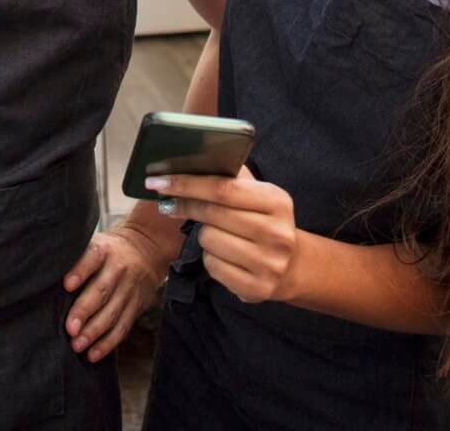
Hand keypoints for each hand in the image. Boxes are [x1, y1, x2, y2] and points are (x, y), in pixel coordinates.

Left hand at [60, 221, 171, 361]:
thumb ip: (73, 257)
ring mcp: (128, 289)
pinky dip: (108, 343)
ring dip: (94, 332)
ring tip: (77, 346)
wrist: (146, 250)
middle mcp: (118, 269)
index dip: (80, 271)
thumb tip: (41, 274)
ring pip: (112, 313)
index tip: (66, 285)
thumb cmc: (106, 252)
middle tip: (70, 329)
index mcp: (103, 251)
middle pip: (101, 291)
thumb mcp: (93, 243)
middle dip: (85, 311)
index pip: (92, 258)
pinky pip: (122, 328)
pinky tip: (93, 354)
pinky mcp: (136, 307)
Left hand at [151, 167, 299, 304]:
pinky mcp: (257, 288)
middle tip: (168, 203)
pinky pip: (212, 266)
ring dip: (203, 236)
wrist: (291, 266)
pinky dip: (210, 258)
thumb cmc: (263, 222)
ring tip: (215, 234)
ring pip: (209, 240)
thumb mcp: (258, 196)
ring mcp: (269, 263)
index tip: (158, 180)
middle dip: (185, 205)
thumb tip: (190, 160)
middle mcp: (277, 233)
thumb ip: (231, 177)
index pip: (223, 188)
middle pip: (212, 214)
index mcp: (276, 201)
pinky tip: (222, 255)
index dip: (187, 184)